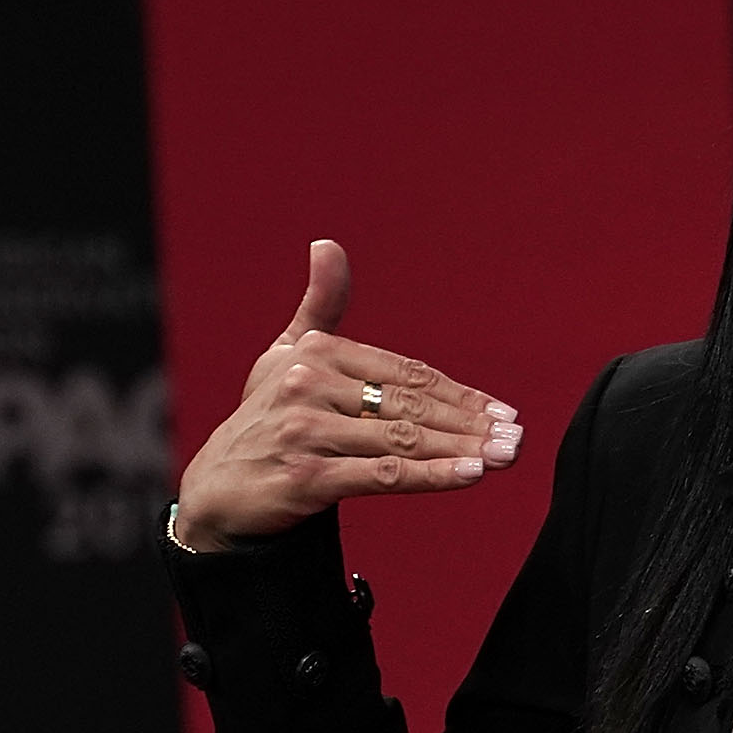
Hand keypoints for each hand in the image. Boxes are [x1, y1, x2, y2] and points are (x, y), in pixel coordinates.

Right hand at [172, 240, 524, 550]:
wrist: (216, 489)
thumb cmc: (263, 417)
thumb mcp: (285, 355)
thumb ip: (321, 305)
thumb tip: (327, 243)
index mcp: (315, 352)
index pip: (405, 373)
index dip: (458, 393)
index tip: (501, 410)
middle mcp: (308, 386)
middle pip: (409, 406)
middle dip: (470, 423)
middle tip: (516, 436)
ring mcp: (305, 432)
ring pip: (401, 439)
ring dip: (462, 449)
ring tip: (505, 456)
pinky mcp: (305, 477)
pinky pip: (381, 475)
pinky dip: (430, 475)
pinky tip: (469, 475)